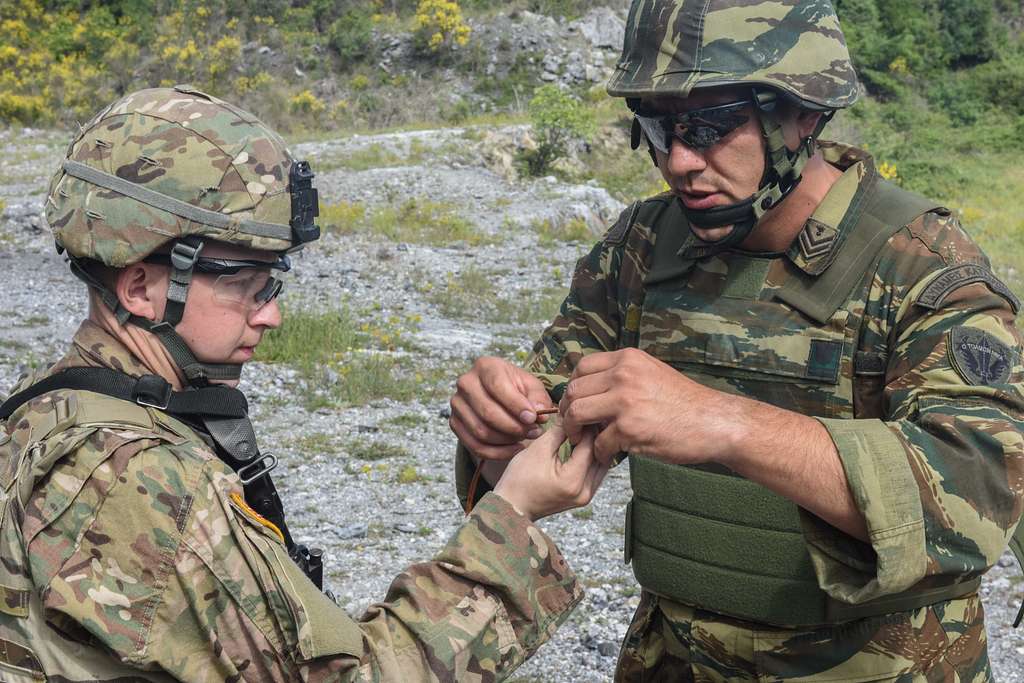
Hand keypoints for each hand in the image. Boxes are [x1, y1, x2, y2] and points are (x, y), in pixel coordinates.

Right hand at [450, 356, 554, 459]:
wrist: (498, 394)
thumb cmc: (516, 388)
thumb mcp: (531, 386)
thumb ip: (538, 398)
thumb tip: (539, 413)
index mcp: (485, 367)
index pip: (497, 386)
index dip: (516, 405)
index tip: (533, 419)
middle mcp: (466, 383)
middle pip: (487, 412)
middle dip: (514, 427)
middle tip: (533, 432)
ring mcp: (457, 404)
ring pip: (481, 432)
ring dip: (507, 440)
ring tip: (524, 438)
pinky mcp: (455, 423)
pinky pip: (474, 446)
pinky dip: (497, 453)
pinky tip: (514, 449)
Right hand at [493, 425, 607, 520]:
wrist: (513, 507)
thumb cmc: (519, 481)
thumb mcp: (538, 450)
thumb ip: (559, 431)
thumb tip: (572, 414)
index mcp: (573, 480)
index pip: (590, 445)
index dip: (587, 426)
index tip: (583, 413)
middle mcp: (584, 491)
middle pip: (601, 455)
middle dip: (595, 436)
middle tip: (587, 419)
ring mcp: (585, 496)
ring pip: (601, 465)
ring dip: (595, 447)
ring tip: (584, 431)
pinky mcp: (583, 497)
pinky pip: (595, 473)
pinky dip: (591, 458)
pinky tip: (583, 446)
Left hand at [560, 348, 745, 465]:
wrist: (714, 422)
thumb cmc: (684, 402)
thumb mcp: (652, 372)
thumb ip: (623, 375)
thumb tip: (592, 386)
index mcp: (628, 359)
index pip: (582, 367)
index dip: (573, 387)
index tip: (576, 403)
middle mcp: (623, 375)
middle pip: (574, 390)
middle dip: (569, 411)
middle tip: (575, 427)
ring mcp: (625, 402)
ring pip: (578, 413)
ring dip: (576, 431)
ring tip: (584, 441)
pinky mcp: (629, 429)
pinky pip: (599, 442)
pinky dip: (600, 452)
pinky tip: (609, 454)